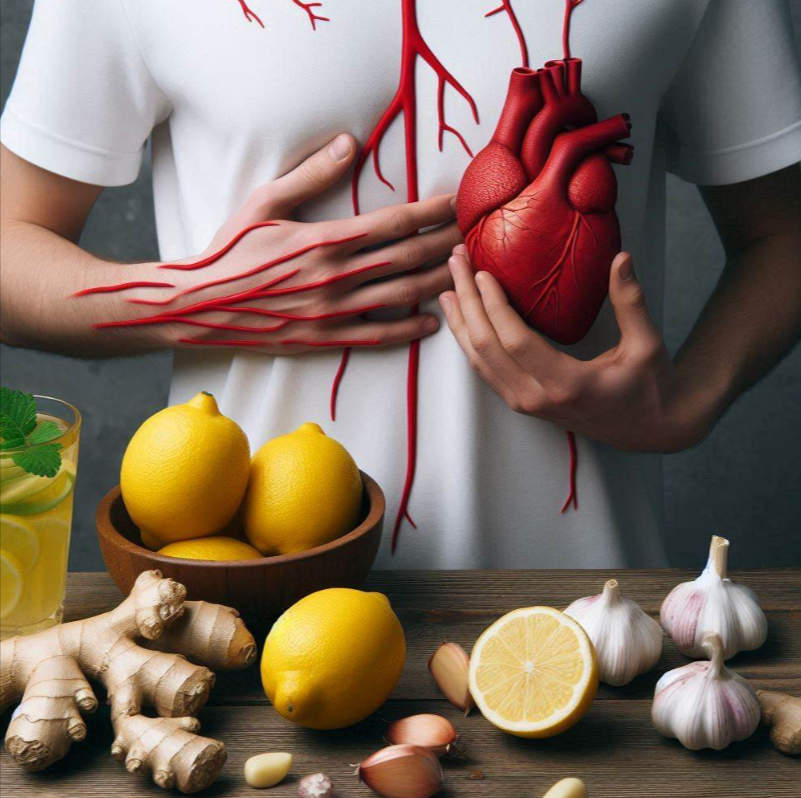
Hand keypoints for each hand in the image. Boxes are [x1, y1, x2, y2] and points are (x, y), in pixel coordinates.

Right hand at [83, 134, 459, 353]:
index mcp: (324, 238)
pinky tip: (432, 323)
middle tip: (477, 235)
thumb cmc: (231, 249)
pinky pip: (376, 335)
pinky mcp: (325, 338)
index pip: (393, 222)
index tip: (457, 203)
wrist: (200, 304)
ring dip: (439, 283)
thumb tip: (349, 143)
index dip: (431, 212)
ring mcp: (333, 311)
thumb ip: (311, 173)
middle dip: (447, 245)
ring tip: (467, 273)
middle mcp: (336, 276)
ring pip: (400, 296)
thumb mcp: (265, 201)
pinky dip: (407, 330)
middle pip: (407, 258)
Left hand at [440, 246, 717, 452]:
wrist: (650, 428)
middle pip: (486, 348)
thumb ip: (631, 302)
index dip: (493, 305)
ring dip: (460, 324)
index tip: (481, 272)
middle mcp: (537, 398)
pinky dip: (469, 343)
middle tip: (456, 264)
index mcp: (567, 384)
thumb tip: (621, 258)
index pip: (515, 340)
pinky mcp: (522, 403)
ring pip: (478, 363)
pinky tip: (463, 320)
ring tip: (448, 289)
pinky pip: (485, 372)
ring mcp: (526, 404)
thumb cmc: (651, 386)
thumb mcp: (648, 344)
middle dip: (466, 303)